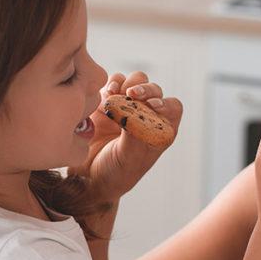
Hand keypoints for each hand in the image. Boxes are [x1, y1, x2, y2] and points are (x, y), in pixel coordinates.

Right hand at [68, 71, 183, 201]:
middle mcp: (146, 116)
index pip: (172, 107)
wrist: (87, 177)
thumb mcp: (128, 158)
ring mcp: (126, 107)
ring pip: (134, 81)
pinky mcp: (106, 102)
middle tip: (132, 94)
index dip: (165, 103)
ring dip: (127, 84)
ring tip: (114, 95)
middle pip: (153, 90)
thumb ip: (134, 135)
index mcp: (159, 130)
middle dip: (145, 89)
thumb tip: (134, 110)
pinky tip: (104, 96)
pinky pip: (112, 83)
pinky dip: (109, 84)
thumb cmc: (115, 174)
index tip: (153, 106)